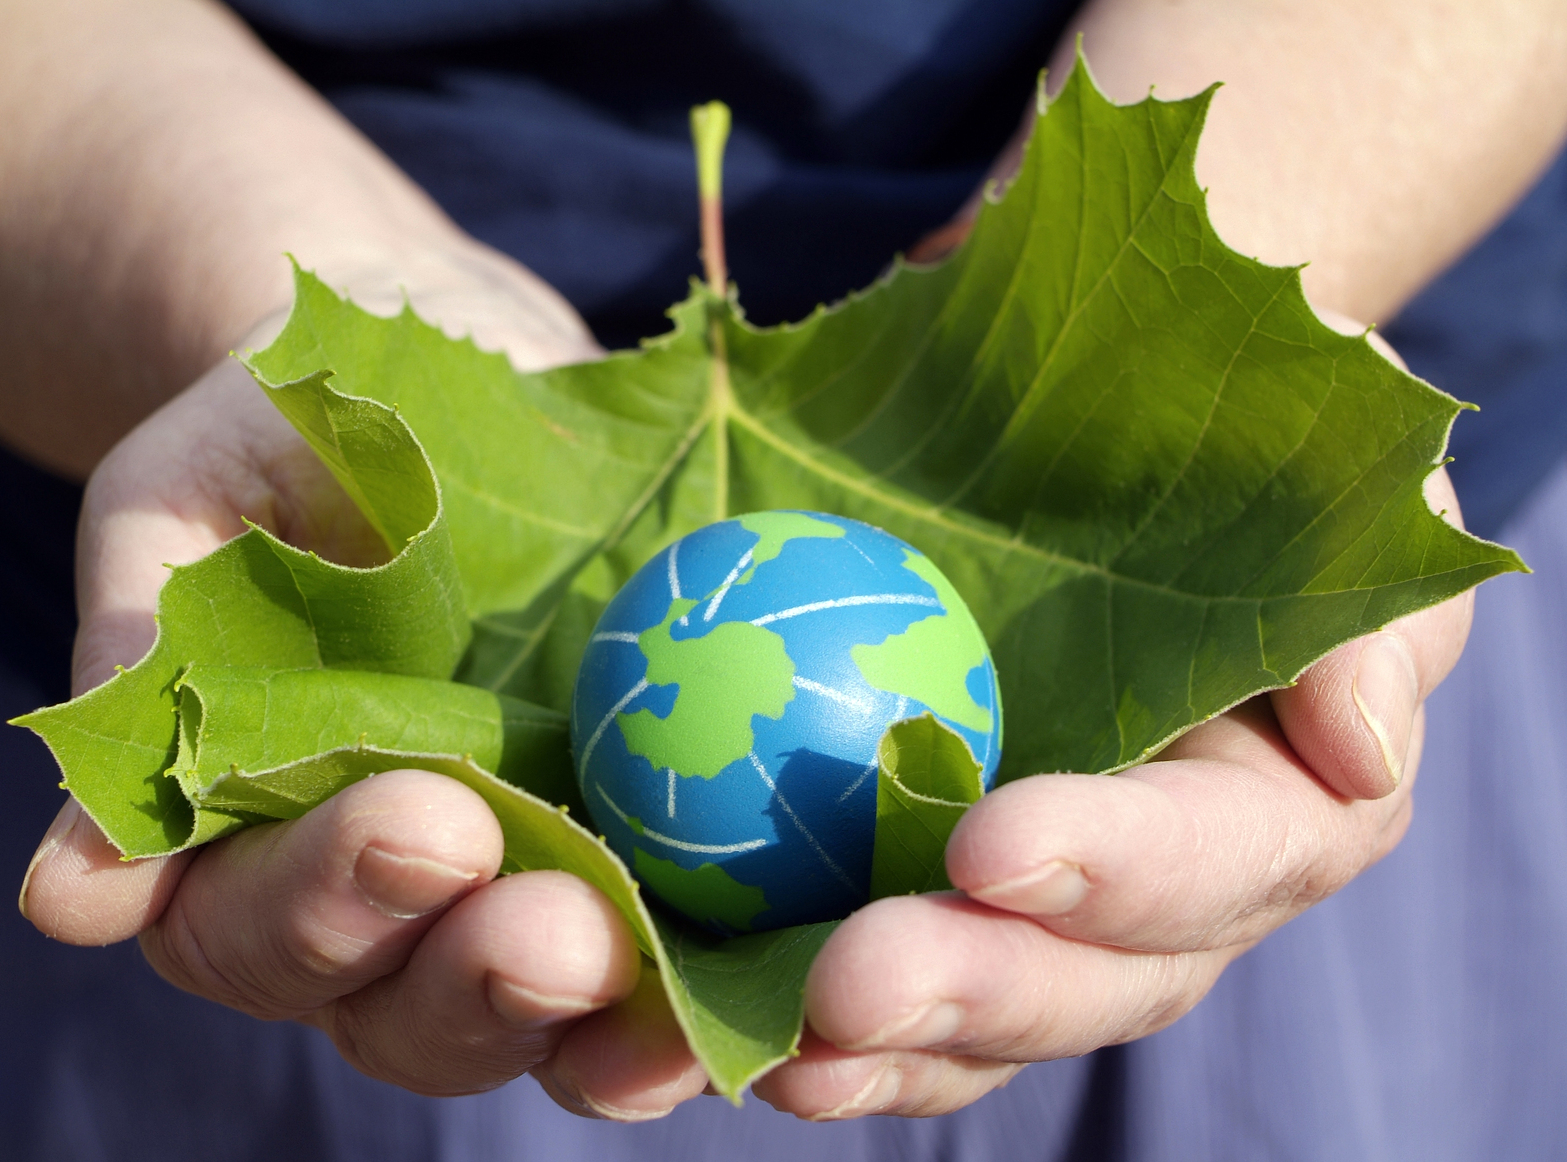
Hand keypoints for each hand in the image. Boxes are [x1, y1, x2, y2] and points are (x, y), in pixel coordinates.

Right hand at [16, 250, 716, 1106]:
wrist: (446, 351)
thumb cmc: (288, 421)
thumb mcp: (186, 506)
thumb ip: (142, 670)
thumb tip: (67, 899)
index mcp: (260, 840)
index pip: (263, 930)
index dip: (329, 906)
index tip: (418, 821)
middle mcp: (399, 893)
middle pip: (416, 1009)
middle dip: (477, 983)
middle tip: (553, 930)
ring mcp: (535, 873)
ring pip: (556, 1010)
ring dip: (608, 1016)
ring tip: (661, 971)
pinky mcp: (655, 833)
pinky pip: (692, 939)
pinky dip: (726, 969)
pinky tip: (776, 959)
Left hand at [748, 464, 1467, 1118]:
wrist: (1051, 433)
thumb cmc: (1196, 432)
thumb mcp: (1310, 469)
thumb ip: (1361, 600)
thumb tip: (1362, 752)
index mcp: (1260, 808)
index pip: (1216, 857)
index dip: (1121, 867)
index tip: (1000, 844)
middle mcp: (1143, 896)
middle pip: (1080, 981)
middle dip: (973, 990)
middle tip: (851, 985)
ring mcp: (1013, 916)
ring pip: (960, 1024)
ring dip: (865, 1048)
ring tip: (770, 1048)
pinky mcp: (893, 904)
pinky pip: (842, 990)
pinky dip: (766, 1019)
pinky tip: (686, 1039)